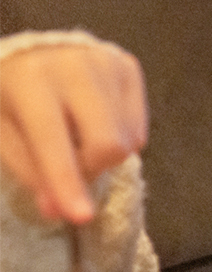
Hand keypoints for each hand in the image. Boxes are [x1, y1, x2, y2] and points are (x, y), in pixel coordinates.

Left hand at [0, 40, 147, 223]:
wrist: (29, 54)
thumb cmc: (8, 99)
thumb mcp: (2, 133)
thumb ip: (29, 170)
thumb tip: (58, 210)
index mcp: (30, 80)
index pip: (54, 142)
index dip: (67, 182)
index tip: (81, 217)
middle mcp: (74, 65)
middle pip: (107, 143)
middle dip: (91, 171)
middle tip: (71, 171)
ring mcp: (107, 62)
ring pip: (128, 139)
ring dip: (103, 156)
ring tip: (78, 142)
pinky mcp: (127, 65)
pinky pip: (138, 127)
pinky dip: (120, 138)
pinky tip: (96, 125)